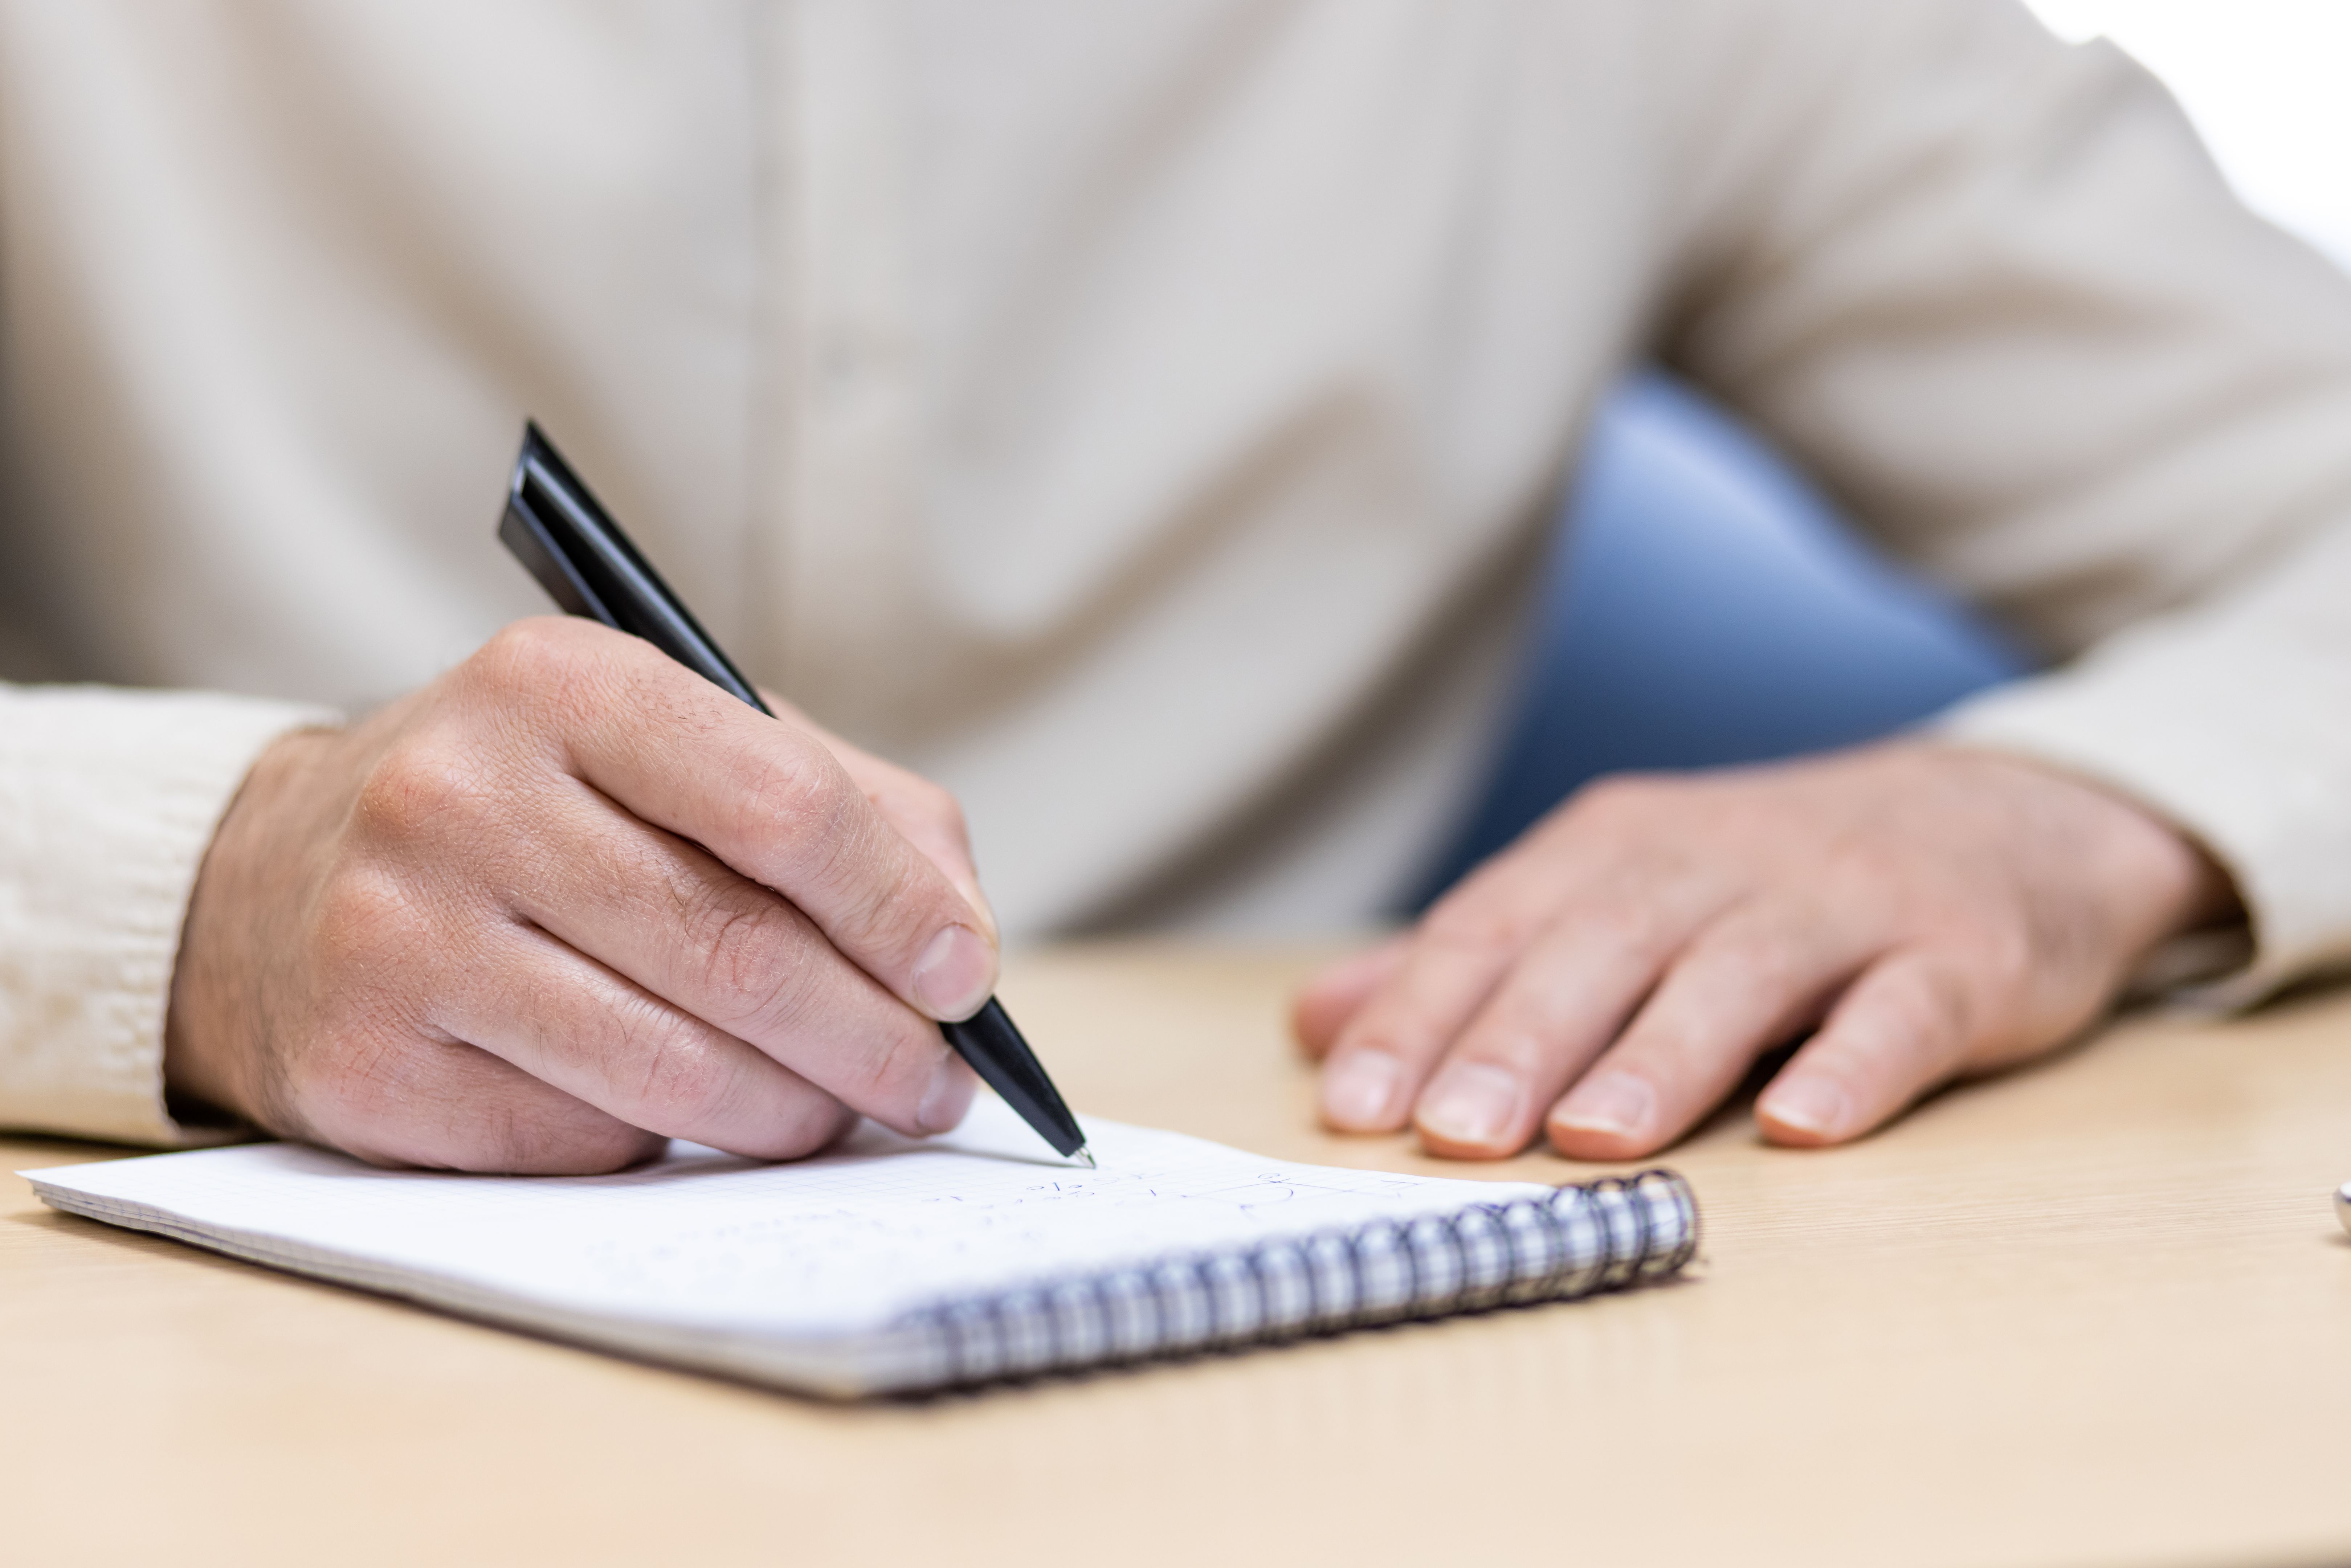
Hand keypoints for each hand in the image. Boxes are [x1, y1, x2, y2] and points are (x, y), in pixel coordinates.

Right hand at [165, 617, 995, 1172]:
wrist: (283, 880)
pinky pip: (588, 1135)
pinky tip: (691, 1112)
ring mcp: (400, 938)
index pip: (784, 805)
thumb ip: (849, 813)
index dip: (897, 907)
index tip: (965, 979)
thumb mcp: (684, 745)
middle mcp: (459, 798)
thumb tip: (960, 949)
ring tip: (845, 1112)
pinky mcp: (373, 1067)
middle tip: (937, 1085)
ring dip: (796, 1112)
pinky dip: (671, 1139)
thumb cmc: (541, 805)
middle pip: (739, 953)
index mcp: (557, 683)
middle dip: (874, 1041)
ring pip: (674, 1068)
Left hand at [1293, 743, 2233, 1159]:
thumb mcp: (1615, 893)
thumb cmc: (1773, 880)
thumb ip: (1475, 963)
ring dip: (1660, 1058)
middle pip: (1601, 948)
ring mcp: (1842, 906)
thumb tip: (1317, 1023)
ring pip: (1736, 978)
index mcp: (1617, 849)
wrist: (2003, 815)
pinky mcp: (1957, 957)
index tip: (1352, 1104)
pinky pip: (1900, 1012)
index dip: (1419, 1015)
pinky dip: (1854, 1066)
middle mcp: (1718, 864)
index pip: (1495, 930)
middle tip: (1450, 1132)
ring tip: (1590, 1136)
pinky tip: (1804, 1128)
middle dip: (1517, 1040)